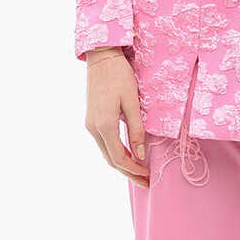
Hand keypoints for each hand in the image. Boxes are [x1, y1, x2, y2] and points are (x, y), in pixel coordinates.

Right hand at [85, 47, 148, 186]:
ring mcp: (90, 124)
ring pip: (106, 152)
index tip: (148, 176)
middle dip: (128, 172)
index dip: (134, 170)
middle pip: (111, 159)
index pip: (119, 157)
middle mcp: (93, 128)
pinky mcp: (91, 119)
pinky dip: (116, 152)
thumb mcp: (132, 102)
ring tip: (138, 172)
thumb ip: (136, 129)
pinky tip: (128, 154)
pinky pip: (104, 143)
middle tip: (145, 182)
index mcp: (104, 125)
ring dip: (122, 164)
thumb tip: (140, 155)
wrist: (101, 58)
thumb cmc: (119, 76)